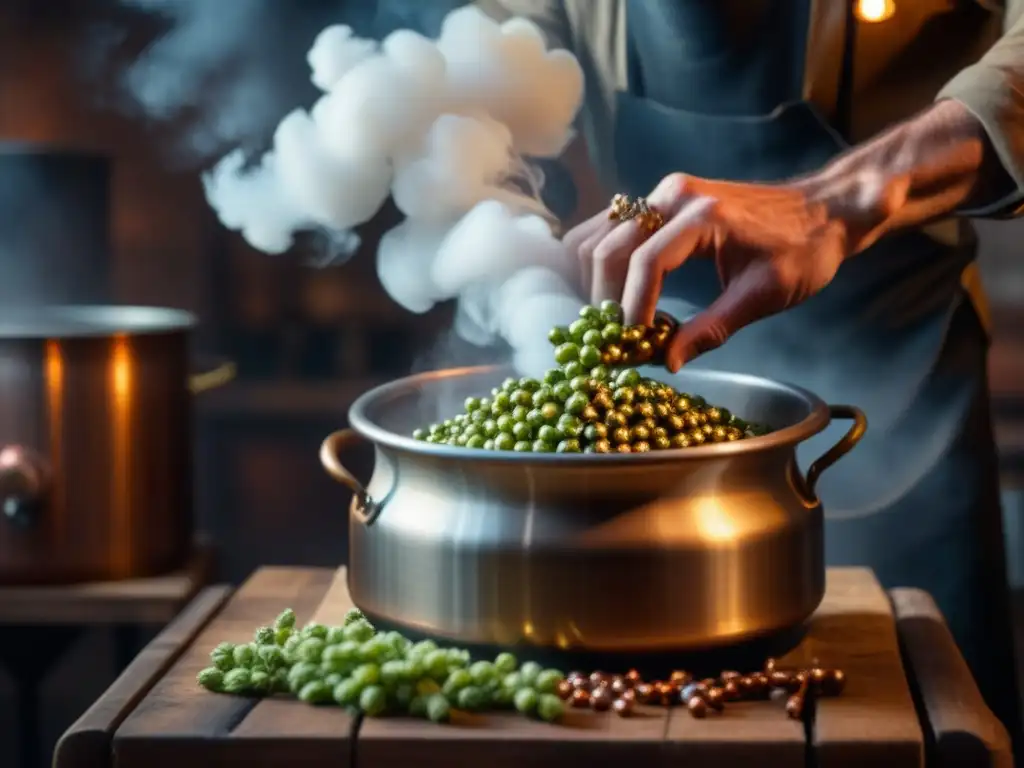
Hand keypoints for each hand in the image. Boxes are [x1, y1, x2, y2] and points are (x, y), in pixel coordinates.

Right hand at [563, 173, 857, 370]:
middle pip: (608, 249)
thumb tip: (666, 362)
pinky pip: (610, 228)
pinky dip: (602, 262)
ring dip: (596, 281)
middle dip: (606, 300)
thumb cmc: (804, 250)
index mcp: (703, 217)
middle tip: (617, 339)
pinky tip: (615, 294)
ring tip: (614, 319)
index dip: (633, 311)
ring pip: (598, 236)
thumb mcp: (764, 296)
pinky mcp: (660, 199)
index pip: (645, 265)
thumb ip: (711, 329)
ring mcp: (663, 193)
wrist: (826, 208)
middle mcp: (673, 195)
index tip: (634, 347)